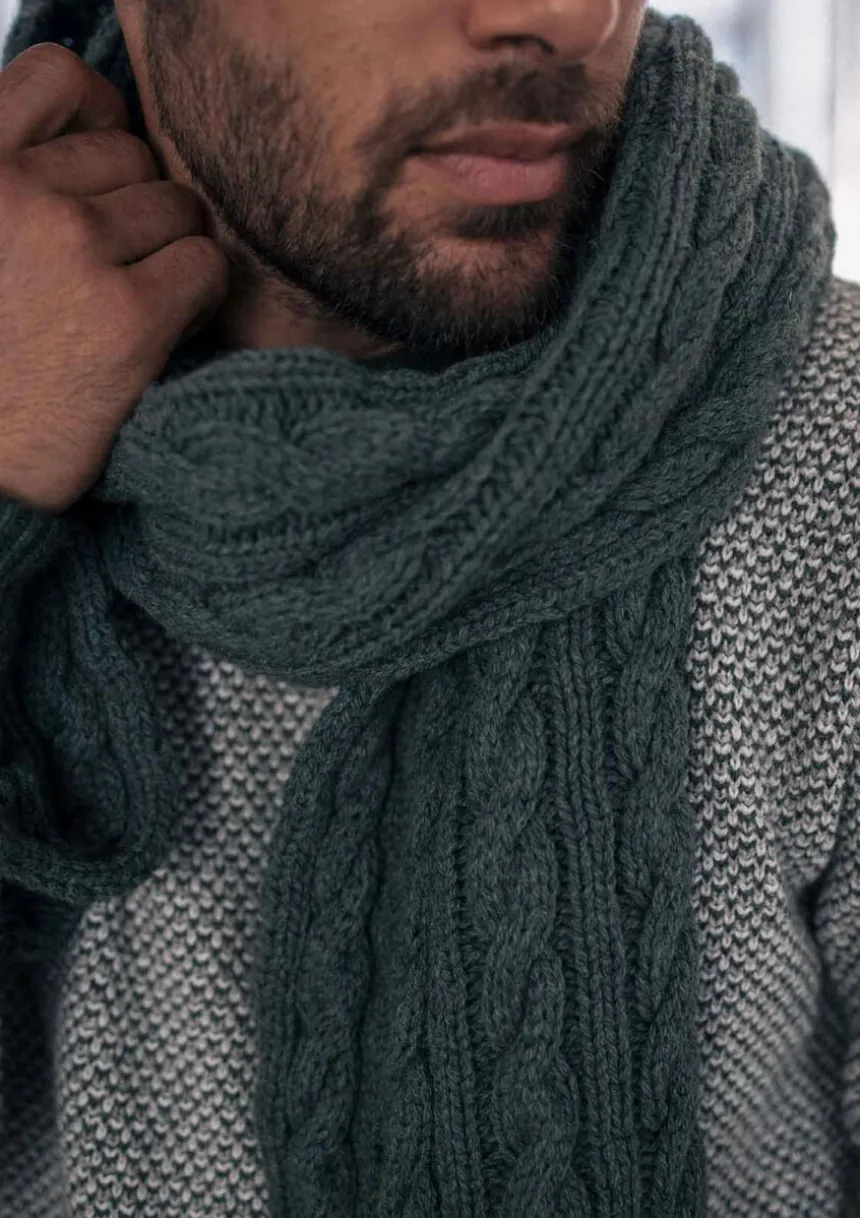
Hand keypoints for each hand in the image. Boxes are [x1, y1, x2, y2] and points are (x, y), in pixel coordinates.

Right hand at [0, 42, 229, 513]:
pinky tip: (164, 330)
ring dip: (173, 252)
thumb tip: (102, 140)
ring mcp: (74, 247)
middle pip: (134, 154)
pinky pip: (207, 268)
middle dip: (138, 209)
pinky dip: (201, 297)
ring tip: (135, 303)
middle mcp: (15, 191)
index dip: (101, 120)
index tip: (107, 171)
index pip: (59, 78)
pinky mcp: (129, 315)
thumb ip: (17, 185)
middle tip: (116, 269)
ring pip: (179, 209)